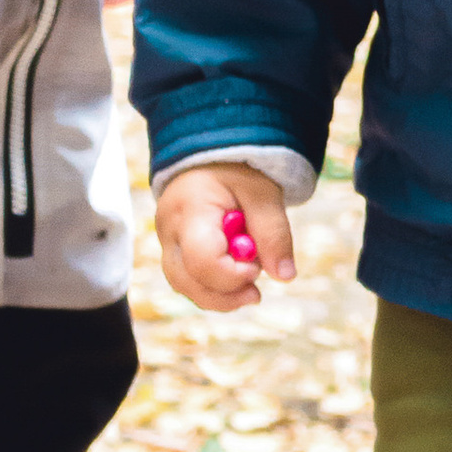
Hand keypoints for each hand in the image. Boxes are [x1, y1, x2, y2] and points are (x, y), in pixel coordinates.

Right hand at [156, 162, 294, 310]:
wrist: (212, 155)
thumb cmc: (237, 169)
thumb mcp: (263, 192)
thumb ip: (273, 232)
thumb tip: (284, 277)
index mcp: (190, 209)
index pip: (202, 259)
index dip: (232, 275)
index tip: (256, 267)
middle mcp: (169, 229)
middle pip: (186, 281)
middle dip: (225, 294)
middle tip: (256, 292)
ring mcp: (167, 242)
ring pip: (183, 286)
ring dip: (219, 295)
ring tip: (249, 284)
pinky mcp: (173, 250)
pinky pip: (187, 280)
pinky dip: (212, 287)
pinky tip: (235, 279)